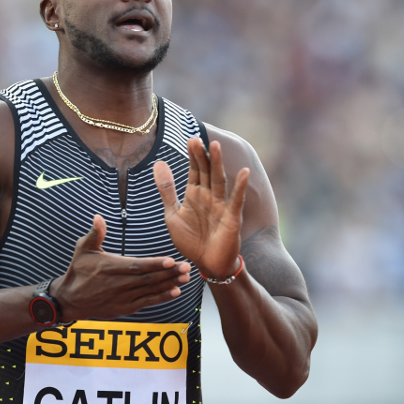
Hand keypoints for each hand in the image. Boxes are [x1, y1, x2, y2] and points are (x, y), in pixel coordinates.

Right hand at [50, 214, 190, 321]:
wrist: (70, 299)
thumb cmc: (78, 271)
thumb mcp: (83, 249)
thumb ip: (95, 234)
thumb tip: (98, 217)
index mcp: (111, 267)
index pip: (138, 266)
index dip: (155, 264)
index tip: (171, 260)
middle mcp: (119, 284)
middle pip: (149, 278)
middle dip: (170, 273)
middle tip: (186, 267)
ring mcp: (123, 298)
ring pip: (151, 290)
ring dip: (170, 284)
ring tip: (185, 278)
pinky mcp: (126, 308)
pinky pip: (147, 302)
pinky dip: (162, 298)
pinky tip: (175, 292)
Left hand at [153, 137, 248, 278]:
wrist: (206, 264)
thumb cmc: (190, 240)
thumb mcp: (172, 214)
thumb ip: (166, 189)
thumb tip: (159, 163)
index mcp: (195, 194)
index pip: (195, 170)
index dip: (193, 156)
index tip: (190, 139)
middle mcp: (209, 196)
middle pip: (206, 172)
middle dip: (201, 156)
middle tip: (196, 138)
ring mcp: (221, 206)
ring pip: (219, 181)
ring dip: (217, 164)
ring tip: (215, 146)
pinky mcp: (231, 218)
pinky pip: (236, 200)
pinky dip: (240, 187)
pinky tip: (244, 173)